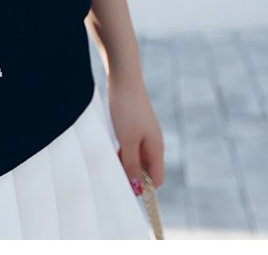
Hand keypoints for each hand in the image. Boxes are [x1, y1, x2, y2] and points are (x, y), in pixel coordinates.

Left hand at [107, 76, 164, 192]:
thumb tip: (138, 188)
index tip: (125, 186)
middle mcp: (153, 143)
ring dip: (125, 163)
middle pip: (147, 170)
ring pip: (137, 159)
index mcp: (157, 148)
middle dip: (132, 176)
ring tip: (110, 159)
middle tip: (114, 172)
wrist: (124, 80)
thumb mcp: (127, 140)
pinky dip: (122, 152)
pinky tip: (110, 148)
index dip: (144, 187)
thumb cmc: (126, 109)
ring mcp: (145, 135)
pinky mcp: (135, 127)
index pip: (157, 179)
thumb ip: (131, 164)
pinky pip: (131, 148)